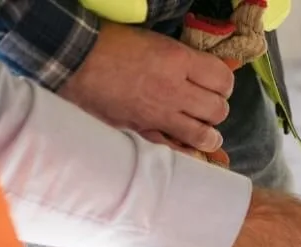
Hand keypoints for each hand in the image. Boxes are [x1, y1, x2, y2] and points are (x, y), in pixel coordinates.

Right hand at [58, 21, 233, 151]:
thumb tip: (201, 72)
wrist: (76, 60)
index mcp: (178, 60)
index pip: (222, 79)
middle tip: (209, 107)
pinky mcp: (143, 130)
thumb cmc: (111, 44)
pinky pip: (174, 148)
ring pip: (202, 135)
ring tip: (207, 134)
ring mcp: (160, 114)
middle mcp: (175, 90)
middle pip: (217, 110)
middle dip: (217, 109)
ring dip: (209, 135)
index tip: (218, 85)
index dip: (224, 84)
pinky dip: (185, 150)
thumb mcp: (155, 41)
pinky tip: (187, 148)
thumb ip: (181, 60)